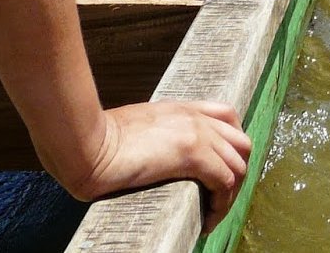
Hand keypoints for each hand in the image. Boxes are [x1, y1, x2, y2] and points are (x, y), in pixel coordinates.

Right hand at [57, 101, 252, 232]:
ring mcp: (198, 133)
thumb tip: (153, 154)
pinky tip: (206, 220)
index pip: (228, 116)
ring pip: (238, 166)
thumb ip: (155, 134)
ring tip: (212, 216)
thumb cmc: (98, 141)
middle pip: (241, 144)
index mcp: (183, 109)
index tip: (222, 172)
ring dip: (230, 195)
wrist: (88, 144)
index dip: (232, 145)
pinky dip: (221, 205)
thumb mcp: (136, 128)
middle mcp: (196, 118)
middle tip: (219, 199)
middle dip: (238, 173)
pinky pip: (225, 182)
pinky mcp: (192, 154)